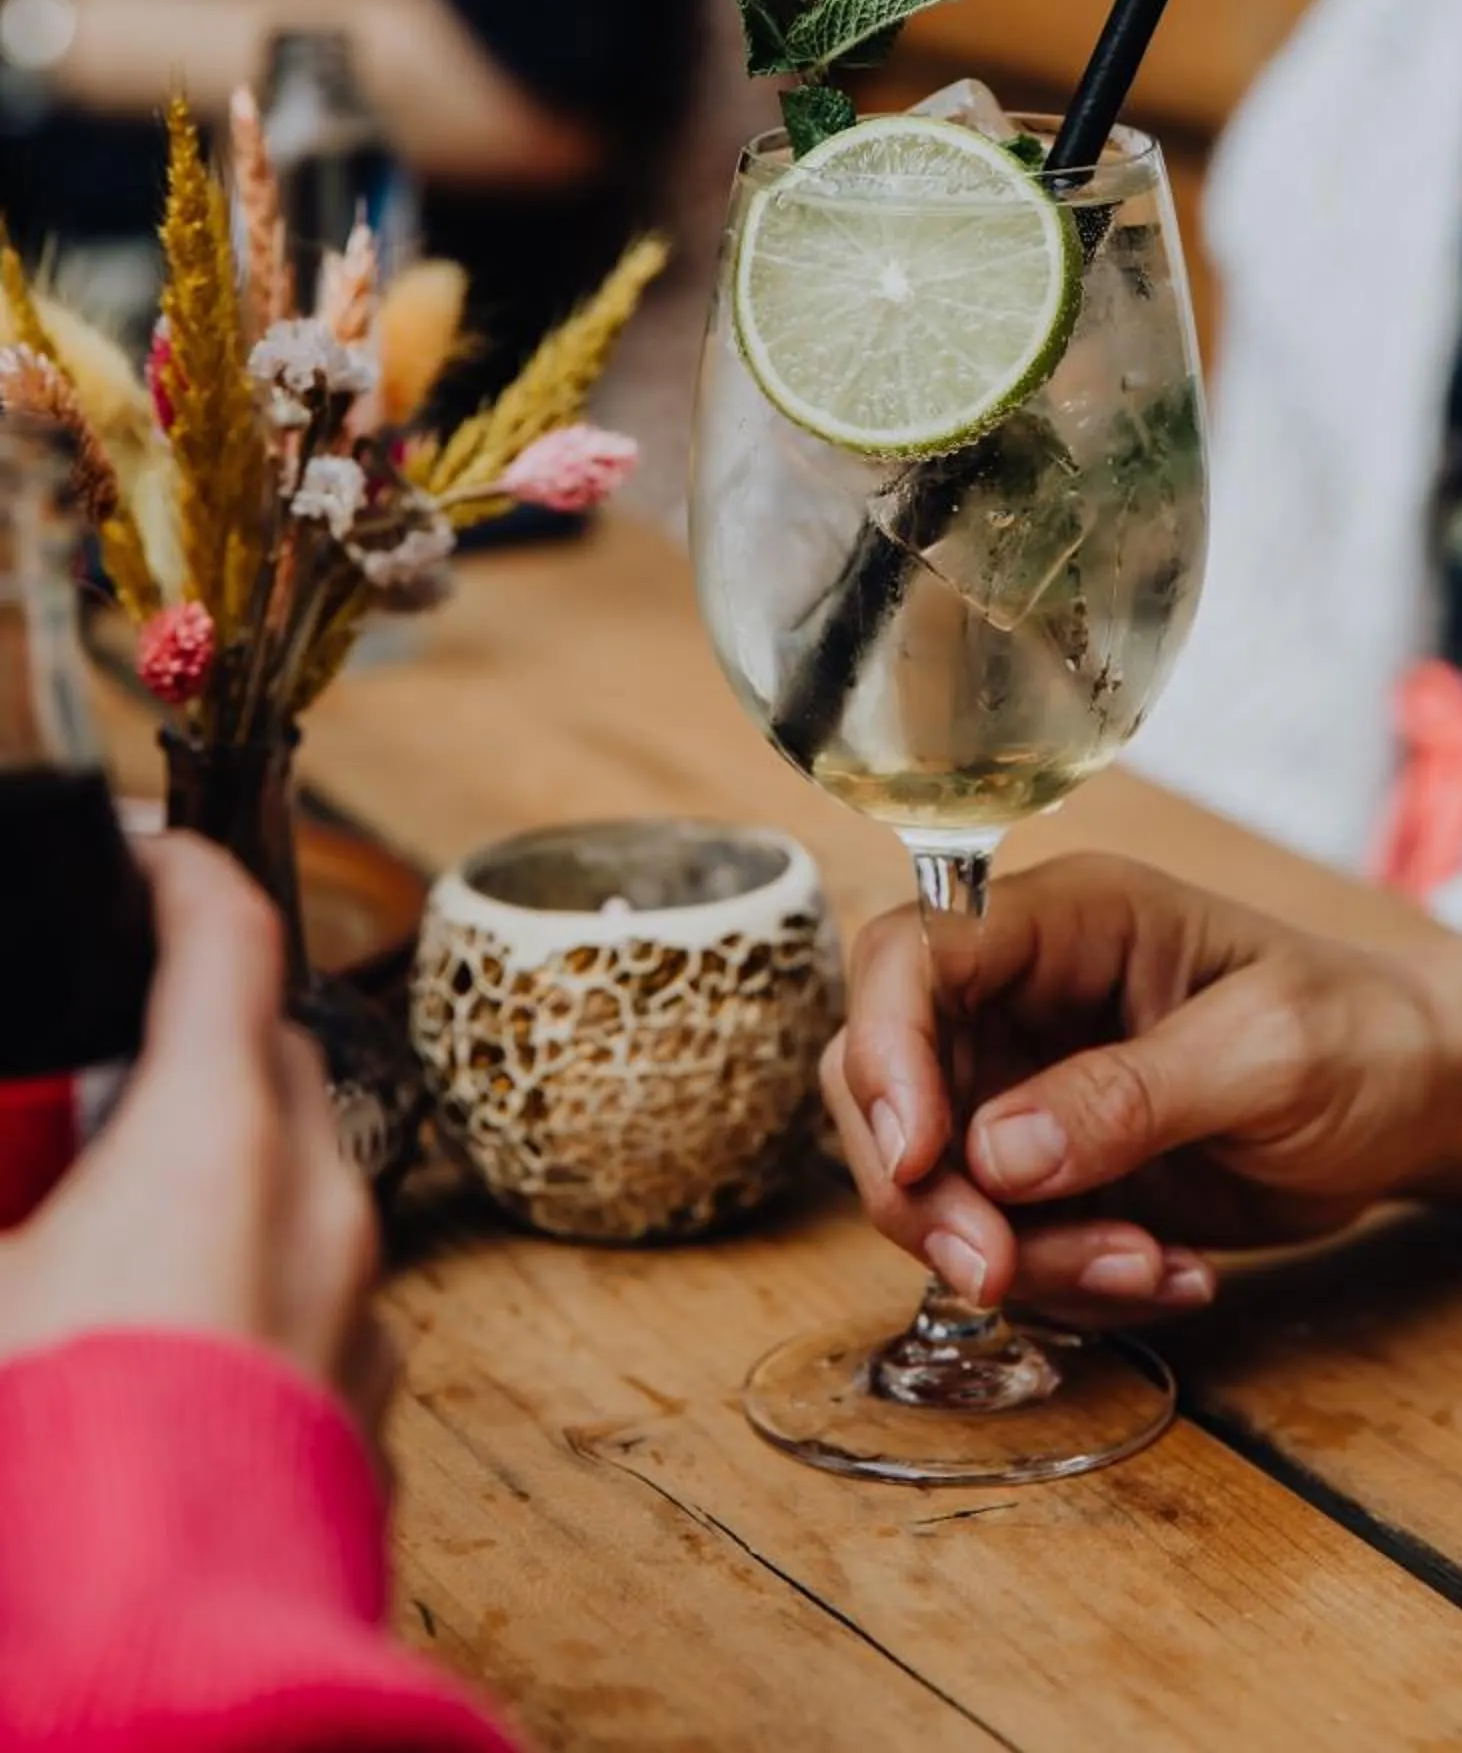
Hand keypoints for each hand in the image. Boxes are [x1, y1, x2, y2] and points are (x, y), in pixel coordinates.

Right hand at [0, 834, 390, 1436]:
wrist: (153, 1686)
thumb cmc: (45, 1464)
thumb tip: (8, 1191)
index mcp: (217, 1137)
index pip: (226, 935)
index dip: (176, 871)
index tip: (134, 853)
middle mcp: (317, 1202)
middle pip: (268, 1054)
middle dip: (184, 1031)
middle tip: (80, 1067)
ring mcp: (357, 1310)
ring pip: (293, 1180)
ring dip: (208, 1167)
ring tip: (94, 1221)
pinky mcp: (364, 1412)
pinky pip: (308, 1294)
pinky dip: (238, 1276)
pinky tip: (153, 1337)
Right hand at [822, 854, 1461, 1324]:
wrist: (1422, 1098)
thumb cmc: (1363, 1035)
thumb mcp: (1270, 1052)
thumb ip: (1133, 1093)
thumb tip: (993, 1152)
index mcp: (1068, 922)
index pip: (913, 955)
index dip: (885, 1050)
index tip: (917, 1154)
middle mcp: (1023, 997)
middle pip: (883, 1081)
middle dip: (924, 1190)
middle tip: (998, 1272)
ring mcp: (1028, 1087)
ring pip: (933, 1183)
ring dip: (1018, 1255)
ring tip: (1148, 1270)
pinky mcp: (1053, 1172)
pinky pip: (1004, 1241)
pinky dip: (1069, 1282)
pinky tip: (1172, 1275)